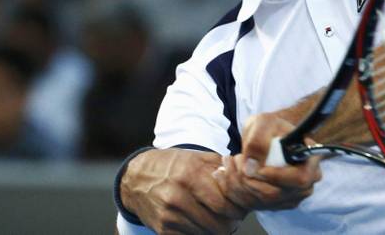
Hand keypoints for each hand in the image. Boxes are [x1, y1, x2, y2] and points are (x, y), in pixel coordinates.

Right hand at [120, 148, 245, 233]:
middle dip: (231, 223)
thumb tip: (247, 175)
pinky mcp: (163, 230)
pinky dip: (201, 234)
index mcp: (191, 176)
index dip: (238, 209)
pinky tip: (203, 224)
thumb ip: (223, 166)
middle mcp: (178, 197)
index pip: (224, 203)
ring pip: (206, 234)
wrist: (137, 178)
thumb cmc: (173, 166)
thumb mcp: (197, 158)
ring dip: (218, 230)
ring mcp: (169, 216)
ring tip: (220, 220)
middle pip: (218, 223)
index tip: (242, 207)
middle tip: (235, 218)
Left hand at [212, 113, 321, 210]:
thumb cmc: (271, 128)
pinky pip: (255, 204)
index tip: (255, 168)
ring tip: (228, 164)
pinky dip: (237, 191)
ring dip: (240, 185)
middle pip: (277, 194)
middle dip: (250, 182)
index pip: (300, 178)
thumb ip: (258, 140)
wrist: (268, 137)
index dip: (276, 177)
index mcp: (310, 159)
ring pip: (263, 201)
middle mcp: (306, 182)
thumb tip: (251, 166)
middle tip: (233, 162)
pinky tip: (229, 174)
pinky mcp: (277, 203)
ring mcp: (293, 195)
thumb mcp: (264, 123)